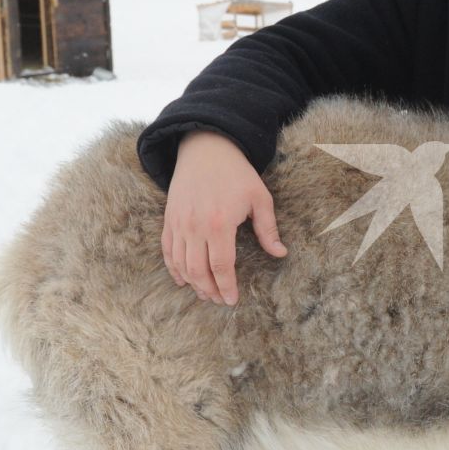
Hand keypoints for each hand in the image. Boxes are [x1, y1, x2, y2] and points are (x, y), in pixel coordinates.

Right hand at [162, 131, 288, 304]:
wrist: (205, 148)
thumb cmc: (236, 173)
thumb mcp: (260, 197)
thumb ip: (268, 229)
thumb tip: (280, 253)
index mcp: (219, 223)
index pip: (221, 265)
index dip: (226, 286)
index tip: (232, 300)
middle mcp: (195, 226)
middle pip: (198, 270)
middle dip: (210, 290)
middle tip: (220, 300)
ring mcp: (178, 223)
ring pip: (181, 264)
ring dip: (193, 283)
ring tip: (206, 293)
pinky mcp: (169, 219)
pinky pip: (167, 250)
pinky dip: (174, 268)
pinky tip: (183, 280)